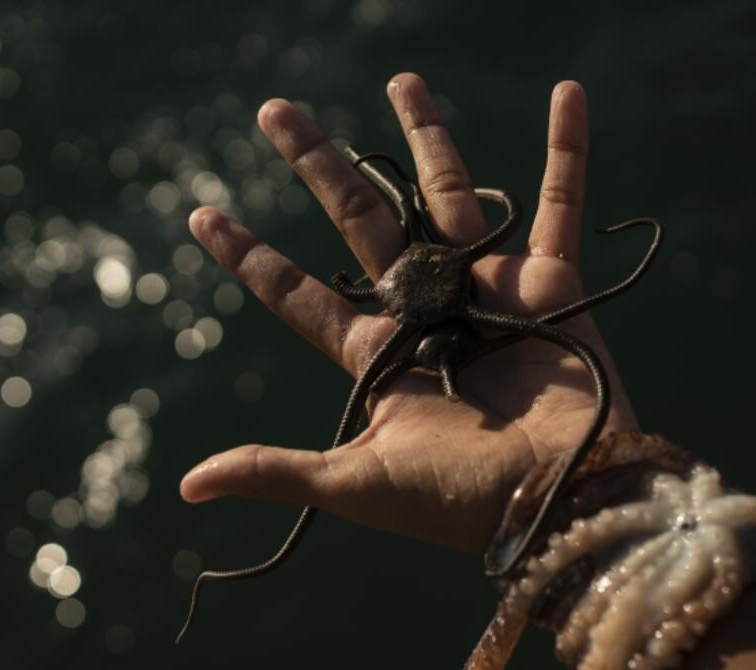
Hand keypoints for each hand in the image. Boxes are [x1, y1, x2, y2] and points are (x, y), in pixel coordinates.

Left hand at [181, 73, 636, 552]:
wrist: (560, 501)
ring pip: (448, 193)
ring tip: (399, 79)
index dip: (251, 258)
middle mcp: (424, 308)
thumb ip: (277, 471)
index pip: (298, 294)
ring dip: (426, 134)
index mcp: (376, 351)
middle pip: (360, 218)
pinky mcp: (550, 283)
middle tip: (275, 111)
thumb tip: (187, 486)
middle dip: (318, 164)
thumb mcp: (359, 485)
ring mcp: (486, 288)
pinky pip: (560, 203)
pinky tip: (567, 94)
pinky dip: (569, 151)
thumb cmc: (458, 503)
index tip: (202, 217)